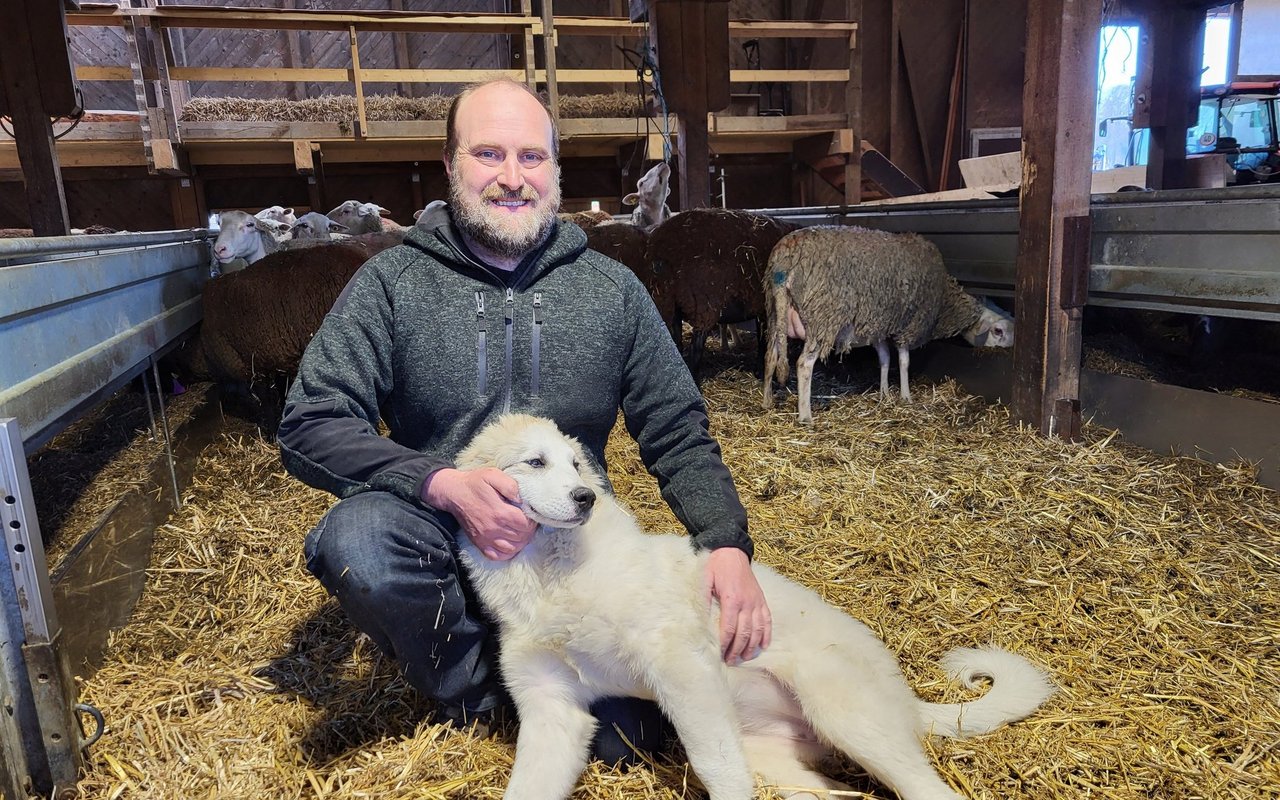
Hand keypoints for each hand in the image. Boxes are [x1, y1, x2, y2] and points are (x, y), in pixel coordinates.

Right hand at [424, 468, 536, 560]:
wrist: (453, 492)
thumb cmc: (474, 483)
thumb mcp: (493, 475)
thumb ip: (511, 486)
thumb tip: (522, 499)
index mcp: (500, 512)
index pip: (525, 525)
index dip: (532, 521)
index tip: (530, 514)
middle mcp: (493, 528)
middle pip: (521, 537)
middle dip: (528, 531)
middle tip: (527, 522)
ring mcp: (485, 538)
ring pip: (512, 549)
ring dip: (521, 542)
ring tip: (521, 532)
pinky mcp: (479, 543)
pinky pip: (497, 556)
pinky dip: (507, 553)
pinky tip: (510, 543)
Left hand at [704, 547, 771, 664]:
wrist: (732, 550)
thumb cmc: (715, 565)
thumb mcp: (704, 580)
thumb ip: (703, 600)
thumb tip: (698, 622)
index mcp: (732, 599)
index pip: (728, 628)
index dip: (725, 644)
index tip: (720, 655)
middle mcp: (747, 602)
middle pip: (744, 633)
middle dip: (737, 650)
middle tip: (730, 661)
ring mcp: (756, 601)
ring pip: (757, 630)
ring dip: (751, 646)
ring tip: (744, 658)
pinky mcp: (762, 599)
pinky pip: (767, 620)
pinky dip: (766, 634)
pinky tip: (763, 646)